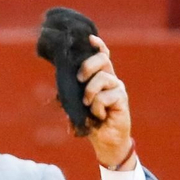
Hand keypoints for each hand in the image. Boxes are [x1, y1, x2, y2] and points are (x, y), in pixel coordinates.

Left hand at [75, 36, 135, 169]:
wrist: (106, 141)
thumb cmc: (91, 121)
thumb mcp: (76, 104)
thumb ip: (70, 91)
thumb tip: (57, 80)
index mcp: (101, 76)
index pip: (102, 55)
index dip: (98, 45)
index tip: (89, 38)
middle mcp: (111, 79)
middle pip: (102, 59)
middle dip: (88, 65)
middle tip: (79, 78)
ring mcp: (117, 88)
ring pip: (102, 78)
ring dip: (90, 93)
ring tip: (88, 105)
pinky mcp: (121, 99)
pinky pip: (104, 96)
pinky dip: (97, 107)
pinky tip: (100, 116)